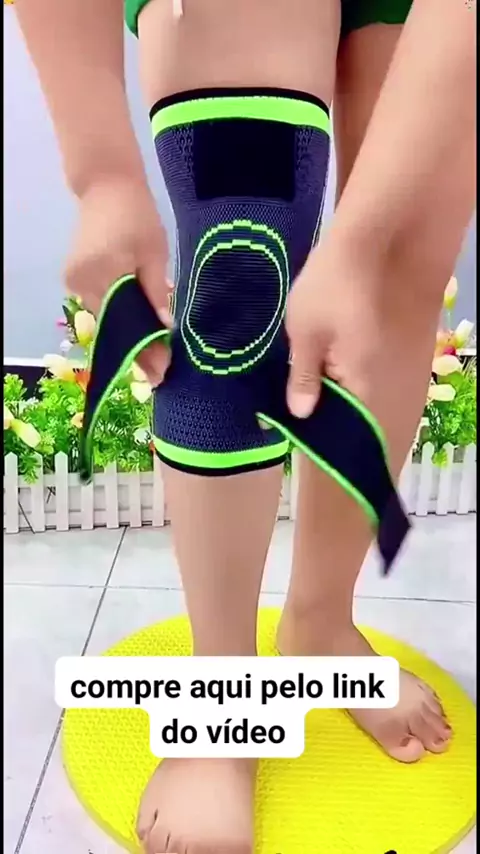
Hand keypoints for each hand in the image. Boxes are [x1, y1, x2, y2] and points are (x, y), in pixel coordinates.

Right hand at [65, 177, 171, 384]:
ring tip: (153, 355)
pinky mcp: (73, 277)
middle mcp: (82, 281)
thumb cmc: (137, 215)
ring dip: (128, 332)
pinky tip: (137, 329)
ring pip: (105, 317)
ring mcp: (74, 281)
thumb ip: (155, 291)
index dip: (142, 350)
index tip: (160, 373)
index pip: (124, 323)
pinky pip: (99, 304)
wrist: (107, 186)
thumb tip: (163, 327)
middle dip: (136, 347)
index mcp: (104, 272)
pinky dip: (118, 315)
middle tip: (160, 370)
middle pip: (112, 324)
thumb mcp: (154, 252)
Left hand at [286, 236, 384, 417]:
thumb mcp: (305, 333)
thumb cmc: (330, 288)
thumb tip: (301, 415)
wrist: (364, 240)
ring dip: (323, 381)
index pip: (341, 420)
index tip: (287, 428)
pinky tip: (308, 358)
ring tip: (288, 382)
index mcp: (359, 379)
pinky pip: (348, 361)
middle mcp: (374, 372)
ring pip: (346, 380)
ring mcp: (375, 353)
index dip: (315, 425)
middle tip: (281, 403)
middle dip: (318, 403)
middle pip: (346, 401)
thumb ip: (303, 376)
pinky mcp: (369, 336)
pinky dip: (329, 363)